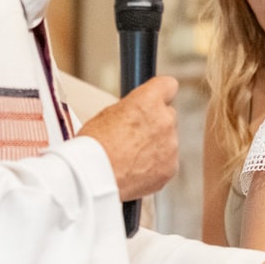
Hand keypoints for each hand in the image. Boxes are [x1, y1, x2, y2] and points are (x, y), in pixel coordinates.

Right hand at [77, 76, 179, 200]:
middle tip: (133, 136)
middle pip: (168, 116)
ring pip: (168, 141)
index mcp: (148, 101)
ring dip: (155, 146)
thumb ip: (133, 108)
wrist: (94, 178)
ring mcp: (171, 145)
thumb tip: (139, 111)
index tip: (155, 99)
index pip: (168, 85)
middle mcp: (165, 120)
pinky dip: (155, 165)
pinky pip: (166, 162)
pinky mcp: (171, 167)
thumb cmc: (94, 145)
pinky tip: (135, 170)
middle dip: (155, 123)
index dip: (160, 93)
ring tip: (130, 157)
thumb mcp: (108, 114)